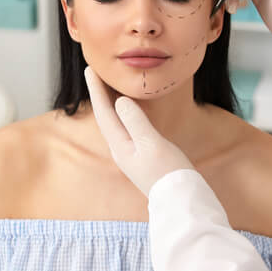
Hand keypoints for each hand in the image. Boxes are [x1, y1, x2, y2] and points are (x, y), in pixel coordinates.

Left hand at [84, 67, 194, 195]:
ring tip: (106, 87)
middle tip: (94, 73)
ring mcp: (131, 155)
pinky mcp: (142, 157)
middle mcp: (121, 150)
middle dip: (100, 94)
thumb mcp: (152, 144)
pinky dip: (123, 115)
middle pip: (105, 116)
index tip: (90, 69)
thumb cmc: (169, 173)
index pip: (104, 112)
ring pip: (115, 123)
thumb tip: (120, 101)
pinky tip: (128, 111)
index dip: (97, 90)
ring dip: (109, 103)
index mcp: (120, 146)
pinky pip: (126, 129)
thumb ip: (135, 121)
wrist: (181, 200)